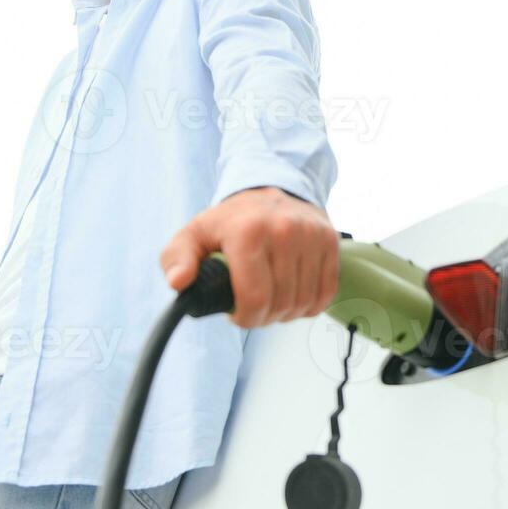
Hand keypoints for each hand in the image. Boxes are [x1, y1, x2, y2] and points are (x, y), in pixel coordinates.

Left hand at [160, 186, 339, 327]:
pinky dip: (308, 305)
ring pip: (303, 303)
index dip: (246, 318)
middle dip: (264, 316)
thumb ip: (177, 258)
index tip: (237, 313)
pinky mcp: (330, 242)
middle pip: (280, 304)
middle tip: (253, 306)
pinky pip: (325, 294)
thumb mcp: (194, 235)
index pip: (255, 298)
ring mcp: (311, 236)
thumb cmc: (231, 221)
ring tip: (271, 299)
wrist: (272, 190)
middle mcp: (284, 231)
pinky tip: (292, 294)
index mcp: (248, 232)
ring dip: (286, 313)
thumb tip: (179, 282)